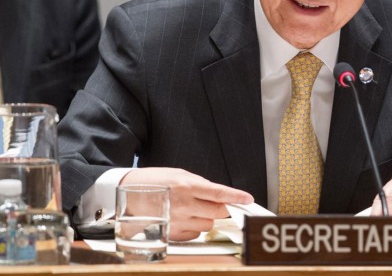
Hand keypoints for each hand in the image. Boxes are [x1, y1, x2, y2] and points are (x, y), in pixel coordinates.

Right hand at [120, 167, 253, 240]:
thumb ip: (200, 185)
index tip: (248, 199)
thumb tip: (218, 195)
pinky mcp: (172, 233)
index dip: (236, 197)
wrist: (126, 193)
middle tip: (218, 204)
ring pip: (208, 224)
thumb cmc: (153, 181)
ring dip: (207, 218)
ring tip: (193, 209)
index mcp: (187, 185)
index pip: (219, 193)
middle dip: (223, 208)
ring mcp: (178, 220)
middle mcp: (184, 204)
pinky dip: (195, 227)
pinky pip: (195, 234)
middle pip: (218, 212)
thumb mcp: (179, 174)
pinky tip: (185, 218)